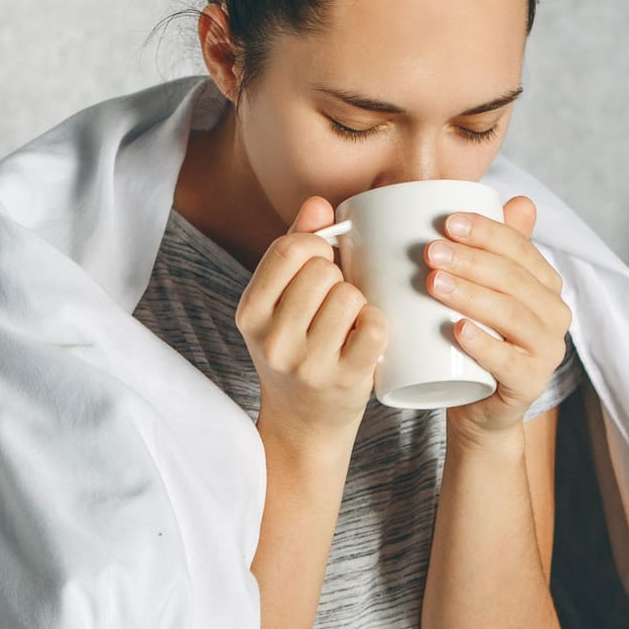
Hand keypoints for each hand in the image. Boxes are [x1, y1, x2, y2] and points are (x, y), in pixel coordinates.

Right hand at [236, 195, 389, 453]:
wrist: (303, 424)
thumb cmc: (297, 349)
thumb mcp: (280, 303)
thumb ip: (295, 248)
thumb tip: (319, 203)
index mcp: (250, 312)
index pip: (289, 250)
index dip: (316, 245)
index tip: (323, 261)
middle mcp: (272, 340)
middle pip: (322, 271)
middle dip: (337, 276)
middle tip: (335, 300)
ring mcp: (307, 364)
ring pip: (350, 296)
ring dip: (359, 301)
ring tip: (350, 320)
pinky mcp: (344, 381)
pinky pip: (375, 326)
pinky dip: (378, 323)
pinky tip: (368, 335)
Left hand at [423, 195, 573, 443]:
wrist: (477, 406)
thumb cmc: (475, 339)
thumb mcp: (481, 291)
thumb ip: (495, 249)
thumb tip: (519, 199)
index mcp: (545, 284)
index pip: (519, 247)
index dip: (485, 230)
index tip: (446, 221)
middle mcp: (555, 315)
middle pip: (513, 279)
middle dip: (471, 261)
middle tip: (430, 252)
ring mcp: (546, 351)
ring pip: (512, 316)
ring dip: (472, 296)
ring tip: (433, 283)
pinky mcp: (530, 384)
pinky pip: (509, 363)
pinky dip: (483, 345)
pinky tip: (457, 331)